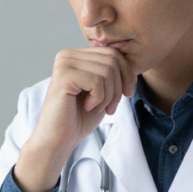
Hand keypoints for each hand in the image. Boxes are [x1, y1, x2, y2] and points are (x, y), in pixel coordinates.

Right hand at [13, 47, 134, 191]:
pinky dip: (99, 98)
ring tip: (98, 108)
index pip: (113, 52)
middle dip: (119, 86)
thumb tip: (133, 68)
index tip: (127, 94)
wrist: (59, 139)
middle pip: (112, 59)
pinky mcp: (64, 76)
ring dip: (110, 95)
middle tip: (111, 107)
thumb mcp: (102, 93)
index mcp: (76, 56)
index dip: (126, 73)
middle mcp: (68, 55)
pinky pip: (97, 81)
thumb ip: (113, 76)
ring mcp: (64, 64)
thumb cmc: (79, 118)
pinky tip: (87, 106)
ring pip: (107, 71)